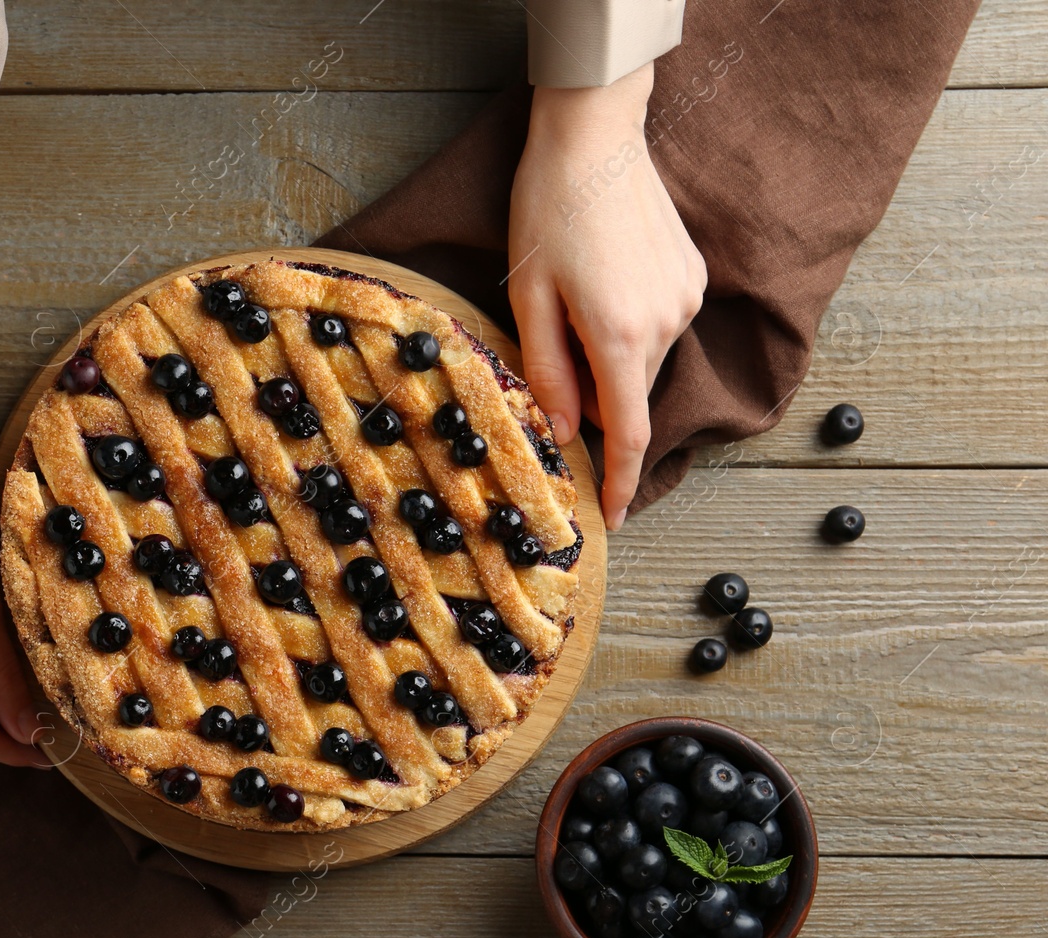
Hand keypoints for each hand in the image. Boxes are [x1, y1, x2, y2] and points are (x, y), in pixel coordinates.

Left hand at [506, 61, 706, 528]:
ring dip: (609, 357)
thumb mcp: (528, 298)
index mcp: (620, 336)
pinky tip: (601, 282)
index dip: (619, 480)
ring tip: (572, 302)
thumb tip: (561, 431)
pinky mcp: (692, 276)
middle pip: (628, 394)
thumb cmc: (548, 212)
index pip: (626, 432)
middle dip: (593, 398)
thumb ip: (547, 371)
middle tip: (553, 357)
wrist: (595, 137)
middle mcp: (666, 322)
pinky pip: (657, 326)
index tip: (614, 517)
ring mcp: (686, 297)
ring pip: (642, 361)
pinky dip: (628, 327)